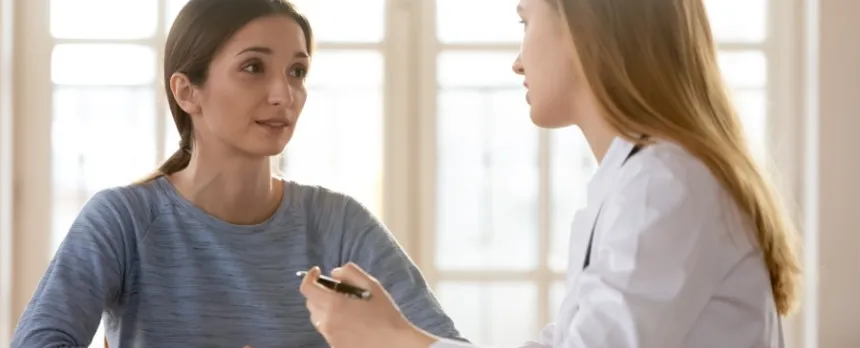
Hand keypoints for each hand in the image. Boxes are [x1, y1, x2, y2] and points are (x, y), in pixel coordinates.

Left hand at [299, 263, 437, 347]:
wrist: (393, 344)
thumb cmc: (385, 315)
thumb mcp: (372, 286)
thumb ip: (350, 273)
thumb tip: (334, 273)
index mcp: (334, 305)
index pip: (307, 288)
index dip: (309, 277)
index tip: (317, 271)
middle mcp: (327, 322)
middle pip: (311, 303)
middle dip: (319, 293)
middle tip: (338, 291)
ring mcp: (330, 337)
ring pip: (318, 318)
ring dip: (326, 309)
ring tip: (348, 309)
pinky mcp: (334, 346)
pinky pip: (327, 330)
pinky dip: (333, 323)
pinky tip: (352, 323)